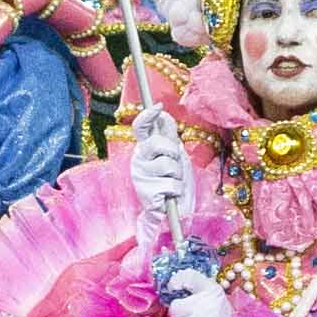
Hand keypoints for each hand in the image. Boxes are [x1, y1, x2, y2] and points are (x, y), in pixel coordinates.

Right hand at [125, 106, 194, 234]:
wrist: (175, 209)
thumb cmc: (174, 179)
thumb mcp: (175, 153)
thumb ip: (168, 134)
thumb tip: (163, 113)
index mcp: (144, 148)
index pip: (140, 128)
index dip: (147, 116)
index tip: (158, 107)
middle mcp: (139, 160)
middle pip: (157, 143)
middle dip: (173, 152)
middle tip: (175, 165)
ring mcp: (141, 177)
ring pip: (167, 164)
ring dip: (177, 175)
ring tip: (173, 182)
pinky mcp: (147, 193)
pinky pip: (171, 184)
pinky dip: (177, 190)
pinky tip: (170, 195)